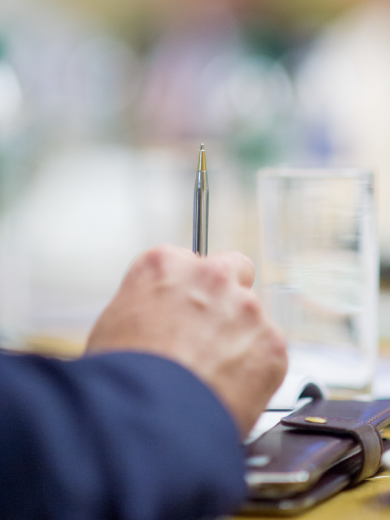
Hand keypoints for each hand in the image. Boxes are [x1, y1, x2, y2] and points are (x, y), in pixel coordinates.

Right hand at [86, 244, 286, 435]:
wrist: (148, 418)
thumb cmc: (123, 377)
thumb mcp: (115, 323)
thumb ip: (148, 304)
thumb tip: (158, 317)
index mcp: (166, 264)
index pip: (188, 262)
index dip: (187, 291)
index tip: (184, 310)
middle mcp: (211, 276)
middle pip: (233, 270)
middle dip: (226, 294)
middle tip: (211, 331)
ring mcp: (246, 307)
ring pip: (253, 315)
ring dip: (240, 336)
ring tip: (214, 374)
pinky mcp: (271, 343)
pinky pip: (268, 351)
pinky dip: (256, 369)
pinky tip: (229, 388)